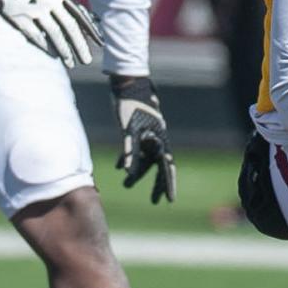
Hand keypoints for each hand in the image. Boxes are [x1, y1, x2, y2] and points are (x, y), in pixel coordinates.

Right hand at [0, 0, 102, 66]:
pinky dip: (46, 47)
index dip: (91, 31)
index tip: (100, 43)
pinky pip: (36, 36)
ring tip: (71, 63)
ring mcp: (34, 10)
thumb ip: (68, 5)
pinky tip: (53, 56)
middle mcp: (49, 2)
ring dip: (64, 51)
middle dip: (79, 46)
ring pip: (54, 34)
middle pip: (69, 27)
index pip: (79, 15)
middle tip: (86, 60)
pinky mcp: (20, 18)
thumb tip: (91, 21)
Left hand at [111, 75, 176, 203]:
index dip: (168, 185)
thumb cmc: (130, 107)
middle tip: (155, 201)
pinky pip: (134, 150)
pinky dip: (127, 158)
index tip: (169, 200)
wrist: (128, 85)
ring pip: (144, 159)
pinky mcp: (137, 131)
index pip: (166, 168)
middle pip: (158, 167)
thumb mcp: (129, 130)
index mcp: (160, 141)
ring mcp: (147, 136)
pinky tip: (118, 168)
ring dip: (136, 173)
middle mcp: (156, 140)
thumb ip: (130, 151)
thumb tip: (127, 172)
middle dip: (156, 185)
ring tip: (125, 185)